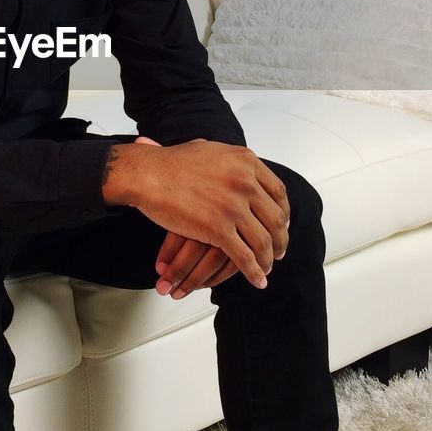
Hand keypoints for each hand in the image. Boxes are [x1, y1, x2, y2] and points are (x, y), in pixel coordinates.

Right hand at [104, 136, 289, 289]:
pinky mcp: (219, 228)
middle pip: (275, 218)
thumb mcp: (212, 150)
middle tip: (280, 249)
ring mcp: (234, 206)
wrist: (149, 174)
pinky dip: (254, 272)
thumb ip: (231, 161)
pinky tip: (257, 280)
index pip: (278, 192)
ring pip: (263, 241)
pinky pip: (244, 257)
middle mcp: (246, 182)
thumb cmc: (171, 163)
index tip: (282, 224)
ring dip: (269, 259)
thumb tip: (240, 167)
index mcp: (246, 162)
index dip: (283, 212)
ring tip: (268, 268)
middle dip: (281, 238)